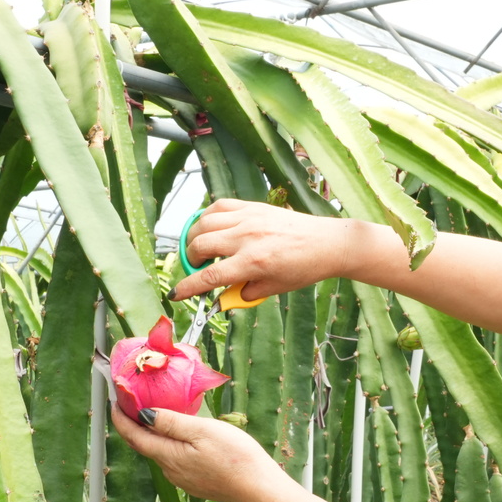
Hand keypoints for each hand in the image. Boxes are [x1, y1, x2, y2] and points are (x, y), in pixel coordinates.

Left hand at [111, 407, 285, 501]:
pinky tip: (182, 437)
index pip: (134, 437)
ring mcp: (183, 480)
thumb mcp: (201, 430)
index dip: (121, 419)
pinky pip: (176, 461)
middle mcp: (170, 471)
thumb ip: (170, 422)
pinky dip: (171, 446)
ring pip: (162, 453)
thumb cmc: (234, 456)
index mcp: (169, 456)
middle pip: (145, 445)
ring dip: (155, 435)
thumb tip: (142, 415)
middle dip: (135, 425)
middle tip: (131, 403)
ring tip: (156, 415)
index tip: (114, 402)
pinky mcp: (196, 483)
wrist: (258, 487)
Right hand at [169, 199, 365, 302]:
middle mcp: (247, 237)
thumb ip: (243, 293)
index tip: (176, 294)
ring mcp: (248, 218)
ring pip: (204, 223)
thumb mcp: (272, 288)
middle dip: (190, 260)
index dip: (188, 288)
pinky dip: (207, 217)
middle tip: (195, 269)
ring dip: (194, 238)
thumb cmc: (303, 267)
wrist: (325, 243)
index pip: (210, 277)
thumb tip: (220, 296)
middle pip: (200, 245)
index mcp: (253, 262)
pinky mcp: (252, 206)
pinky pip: (219, 206)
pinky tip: (210, 227)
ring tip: (200, 249)